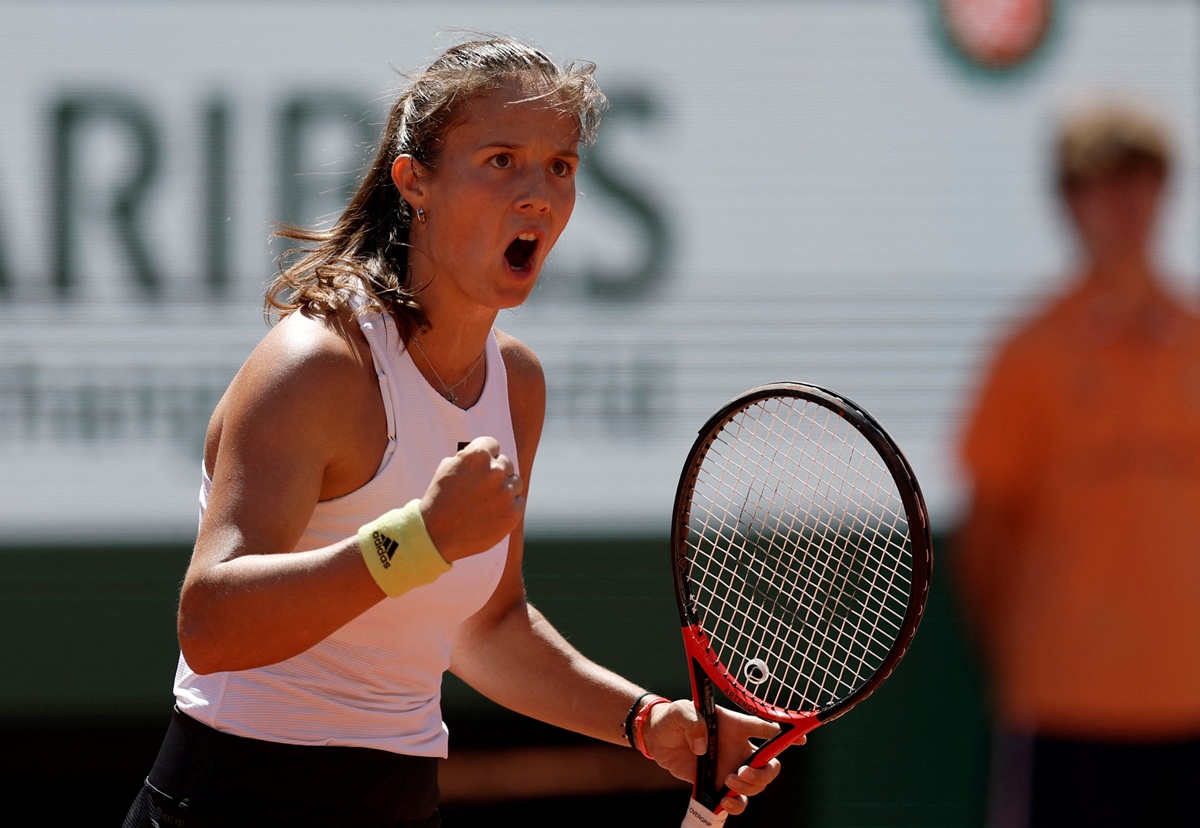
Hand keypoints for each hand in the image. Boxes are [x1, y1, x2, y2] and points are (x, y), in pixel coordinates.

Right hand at [419, 436, 524, 560]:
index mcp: (477, 455)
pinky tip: (493, 513)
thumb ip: (468, 457)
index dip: (487, 455)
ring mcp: (505, 492)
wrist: (436, 535)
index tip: (482, 466)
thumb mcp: (447, 469)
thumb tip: (486, 453)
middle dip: (496, 473)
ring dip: (505, 489)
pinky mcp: (513, 512)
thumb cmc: (439, 500)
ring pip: (515, 482)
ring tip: (487, 502)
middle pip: (506, 464)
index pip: (493, 444)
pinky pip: (518, 501)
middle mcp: (495, 470)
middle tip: (482, 488)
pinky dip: (509, 507)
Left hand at [643, 699, 789, 815]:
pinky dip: (736, 804)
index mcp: (735, 725)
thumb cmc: (673, 717)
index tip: (801, 740)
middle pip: (769, 763)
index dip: (786, 734)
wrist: (656, 737)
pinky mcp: (716, 784)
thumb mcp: (680, 711)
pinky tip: (724, 801)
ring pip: (756, 784)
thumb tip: (702, 746)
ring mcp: (730, 767)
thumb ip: (693, 721)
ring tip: (728, 782)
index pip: (766, 728)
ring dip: (750, 788)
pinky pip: (736, 800)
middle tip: (744, 772)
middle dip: (766, 772)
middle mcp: (738, 748)